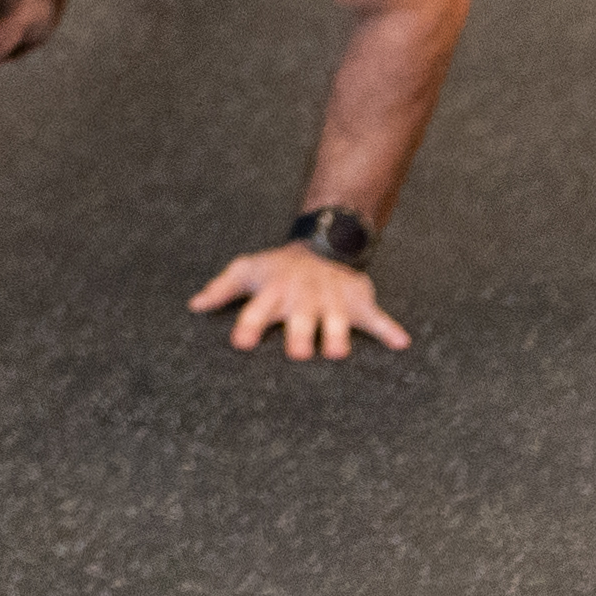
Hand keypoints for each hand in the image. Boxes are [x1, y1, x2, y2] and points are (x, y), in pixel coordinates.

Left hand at [188, 240, 411, 361]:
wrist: (322, 244)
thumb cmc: (278, 267)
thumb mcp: (246, 270)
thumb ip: (221, 289)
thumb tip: (194, 306)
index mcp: (274, 294)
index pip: (257, 312)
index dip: (249, 327)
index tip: (242, 343)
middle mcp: (303, 300)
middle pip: (301, 322)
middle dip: (299, 336)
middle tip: (298, 352)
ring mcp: (333, 303)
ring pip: (338, 323)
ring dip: (337, 336)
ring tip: (336, 351)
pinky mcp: (359, 303)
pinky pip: (378, 318)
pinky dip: (390, 329)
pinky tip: (401, 343)